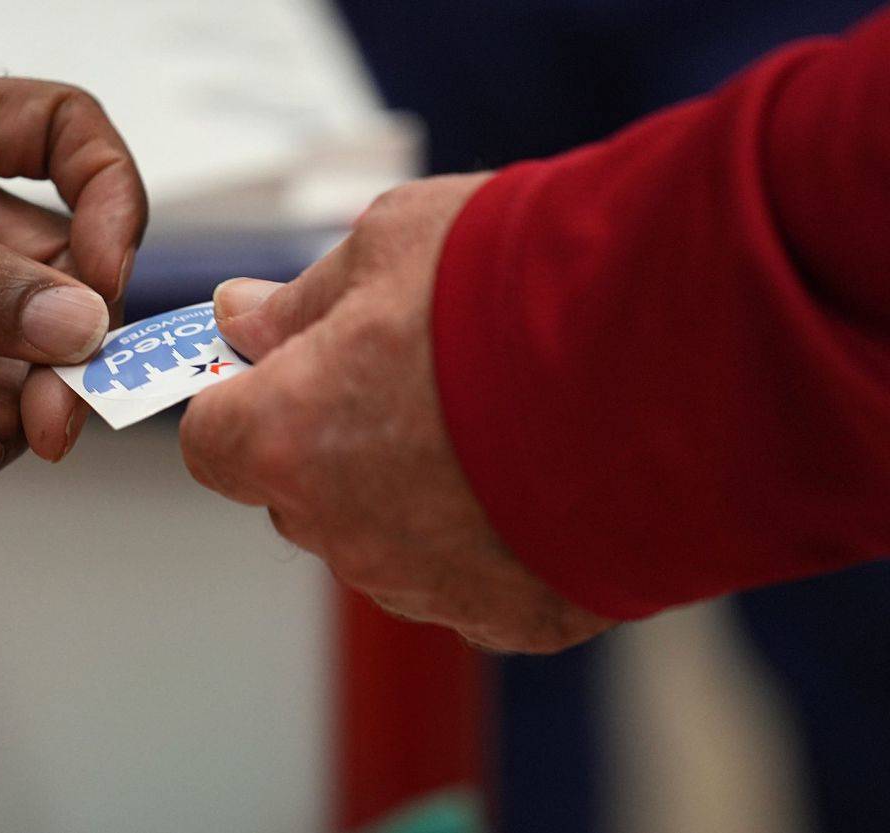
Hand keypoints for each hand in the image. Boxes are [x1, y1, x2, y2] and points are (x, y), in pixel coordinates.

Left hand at [179, 174, 611, 651]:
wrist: (684, 355)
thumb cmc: (524, 286)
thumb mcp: (389, 244)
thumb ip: (301, 298)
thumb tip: (240, 316)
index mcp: (288, 436)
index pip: (212, 440)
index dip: (241, 399)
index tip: (275, 366)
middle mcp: (342, 529)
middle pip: (299, 492)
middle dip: (330, 440)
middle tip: (412, 376)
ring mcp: (425, 585)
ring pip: (383, 540)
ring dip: (411, 492)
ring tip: (499, 418)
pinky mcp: (511, 619)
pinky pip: (469, 579)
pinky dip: (491, 538)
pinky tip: (545, 474)